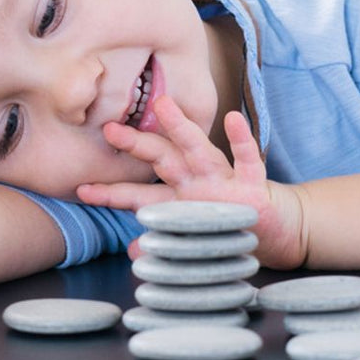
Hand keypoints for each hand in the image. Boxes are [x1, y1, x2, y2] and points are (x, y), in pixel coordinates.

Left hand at [77, 94, 306, 268]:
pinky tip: (233, 119)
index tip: (82, 190)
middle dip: (136, 145)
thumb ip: (164, 243)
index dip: (111, 192)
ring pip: (198, 149)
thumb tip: (133, 254)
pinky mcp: (253, 183)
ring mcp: (223, 179)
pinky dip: (240, 139)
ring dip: (181, 128)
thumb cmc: (228, 227)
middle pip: (162, 159)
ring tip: (163, 106)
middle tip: (111, 130)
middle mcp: (195, 182)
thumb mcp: (194, 238)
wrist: (277, 230)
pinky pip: (246, 158)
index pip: (138, 193)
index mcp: (178, 197)